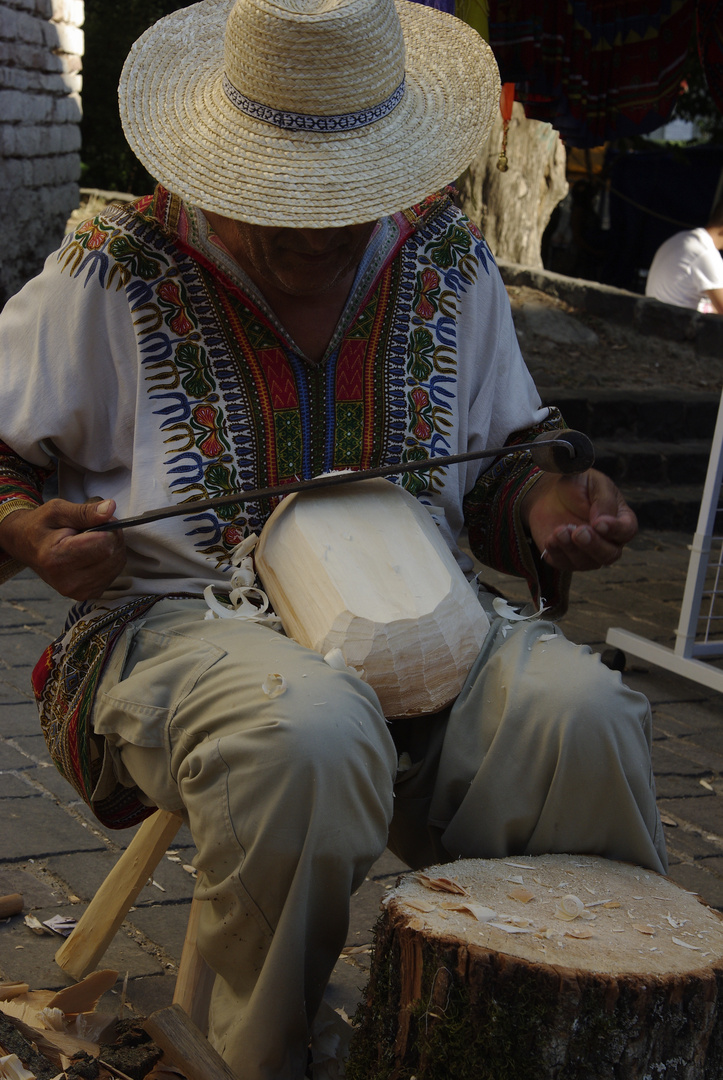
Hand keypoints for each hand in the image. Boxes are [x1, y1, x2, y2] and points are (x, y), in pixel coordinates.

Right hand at [0, 499, 125, 600]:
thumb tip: (110, 509)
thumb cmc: (42, 526)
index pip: (104, 545)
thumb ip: (85, 511)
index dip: (108, 528)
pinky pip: (114, 574)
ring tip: (92, 541)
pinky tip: (93, 554)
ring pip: (117, 564)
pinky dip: (109, 561)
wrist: (27, 546)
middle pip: (113, 555)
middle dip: (112, 537)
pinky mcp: (87, 594)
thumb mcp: (58, 510)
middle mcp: (67, 581)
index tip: (98, 521)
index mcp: (57, 559)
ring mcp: (78, 591)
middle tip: (95, 529)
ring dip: (112, 548)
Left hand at [521, 469, 636, 572]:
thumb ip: (603, 500)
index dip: (615, 530)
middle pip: (609, 555)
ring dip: (572, 549)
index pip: (627, 531)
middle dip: (593, 546)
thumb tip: (603, 521)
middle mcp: (608, 541)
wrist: (550, 491)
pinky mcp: (565, 558)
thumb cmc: (578, 485)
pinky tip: (550, 539)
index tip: (599, 523)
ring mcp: (587, 553)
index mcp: (620, 520)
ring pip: (586, 563)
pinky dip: (556, 553)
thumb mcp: (593, 483)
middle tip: (579, 532)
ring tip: (559, 531)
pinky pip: (564, 564)